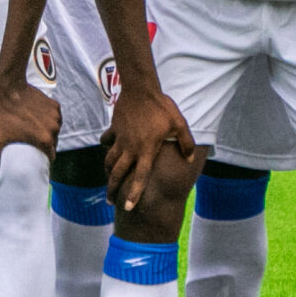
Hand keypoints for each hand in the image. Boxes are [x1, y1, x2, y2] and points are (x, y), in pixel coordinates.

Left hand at [0, 77, 60, 183]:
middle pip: (52, 143)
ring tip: (31, 129)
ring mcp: (55, 116)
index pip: (50, 156)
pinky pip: (54, 117)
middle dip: (43, 144)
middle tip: (30, 141)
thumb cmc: (0, 115)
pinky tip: (34, 117)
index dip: (43, 158)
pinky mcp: (54, 105)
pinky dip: (47, 118)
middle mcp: (54, 129)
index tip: (35, 156)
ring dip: (46, 131)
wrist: (7, 88)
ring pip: (54, 130)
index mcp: (44, 141)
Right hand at [101, 82, 194, 215]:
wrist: (141, 89)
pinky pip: (107, 142)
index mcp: (147, 150)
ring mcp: (121, 139)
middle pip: (118, 174)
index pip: (140, 177)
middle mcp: (131, 148)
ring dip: (108, 173)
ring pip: (110, 161)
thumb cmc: (162, 107)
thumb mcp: (179, 124)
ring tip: (109, 180)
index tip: (127, 208)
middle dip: (113, 189)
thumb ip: (186, 143)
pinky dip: (106, 147)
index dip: (133, 194)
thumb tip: (190, 159)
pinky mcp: (115, 129)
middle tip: (111, 201)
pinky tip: (107, 149)